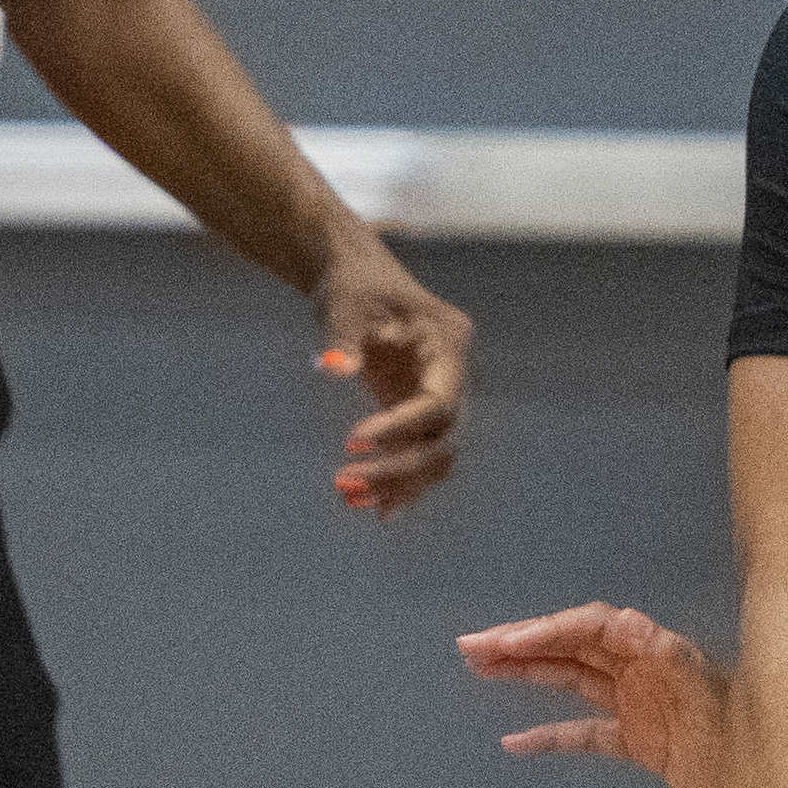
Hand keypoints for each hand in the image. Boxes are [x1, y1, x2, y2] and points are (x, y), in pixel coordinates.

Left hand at [314, 239, 473, 514]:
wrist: (356, 278)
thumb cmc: (353, 284)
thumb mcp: (343, 305)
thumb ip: (342, 338)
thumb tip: (332, 367)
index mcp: (449, 345)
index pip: (438, 403)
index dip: (399, 428)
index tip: (352, 439)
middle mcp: (455, 377)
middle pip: (443, 439)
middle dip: (398, 468)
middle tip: (344, 481)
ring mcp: (441, 396)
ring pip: (436, 456)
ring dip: (398, 483)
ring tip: (347, 497)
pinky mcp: (419, 411)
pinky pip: (419, 455)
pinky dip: (399, 483)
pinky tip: (373, 509)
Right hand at [458, 602, 732, 787]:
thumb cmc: (747, 746)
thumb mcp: (714, 701)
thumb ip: (676, 664)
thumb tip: (629, 623)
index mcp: (659, 652)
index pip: (592, 628)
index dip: (548, 631)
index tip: (506, 643)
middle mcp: (645, 671)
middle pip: (574, 648)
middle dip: (522, 645)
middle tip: (469, 648)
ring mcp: (641, 706)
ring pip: (573, 681)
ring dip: (528, 674)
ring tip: (479, 669)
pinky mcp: (642, 743)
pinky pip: (586, 733)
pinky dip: (551, 735)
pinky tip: (514, 743)